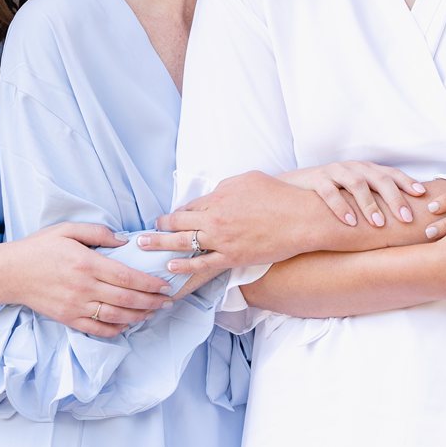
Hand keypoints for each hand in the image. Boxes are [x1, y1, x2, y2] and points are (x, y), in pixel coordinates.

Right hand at [12, 222, 174, 339]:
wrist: (10, 273)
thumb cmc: (39, 248)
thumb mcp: (68, 229)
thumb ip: (98, 232)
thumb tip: (125, 241)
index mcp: (86, 264)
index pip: (126, 277)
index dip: (149, 283)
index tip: (164, 285)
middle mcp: (84, 288)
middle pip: (126, 299)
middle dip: (152, 301)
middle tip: (168, 300)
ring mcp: (76, 306)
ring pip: (116, 316)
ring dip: (139, 316)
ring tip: (154, 312)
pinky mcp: (68, 319)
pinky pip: (98, 329)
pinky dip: (117, 329)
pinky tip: (129, 324)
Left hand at [154, 171, 360, 274]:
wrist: (301, 218)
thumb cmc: (279, 196)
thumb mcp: (248, 180)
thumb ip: (226, 187)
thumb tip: (214, 194)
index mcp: (219, 196)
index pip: (188, 206)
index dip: (175, 213)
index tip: (166, 218)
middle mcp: (215, 216)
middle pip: (179, 222)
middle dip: (160, 227)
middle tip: (144, 233)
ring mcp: (222, 238)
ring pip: (184, 242)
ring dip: (161, 245)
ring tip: (144, 248)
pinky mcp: (232, 256)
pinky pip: (202, 264)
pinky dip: (184, 266)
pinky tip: (171, 267)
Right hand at [278, 160, 426, 228]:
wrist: (297, 187)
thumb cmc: (335, 195)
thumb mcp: (357, 194)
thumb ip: (377, 200)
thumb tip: (407, 217)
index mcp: (367, 170)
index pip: (392, 174)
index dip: (408, 183)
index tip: (423, 196)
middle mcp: (354, 167)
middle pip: (379, 179)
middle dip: (394, 198)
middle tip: (406, 218)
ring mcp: (335, 171)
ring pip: (356, 183)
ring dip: (369, 204)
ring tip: (379, 223)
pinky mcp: (317, 179)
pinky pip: (330, 192)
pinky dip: (340, 206)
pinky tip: (350, 222)